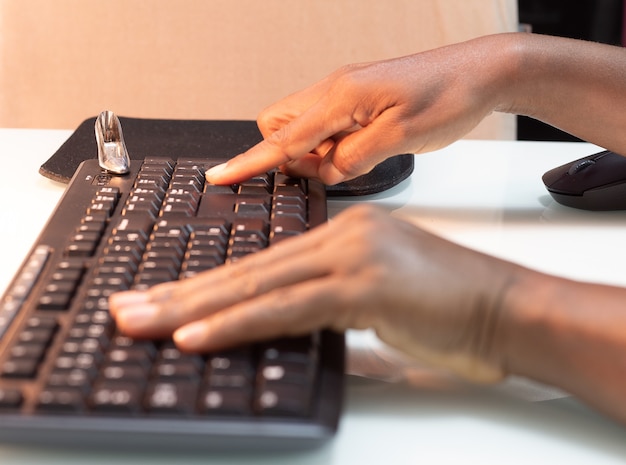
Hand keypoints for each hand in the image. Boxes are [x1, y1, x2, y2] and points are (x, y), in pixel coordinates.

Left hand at [109, 205, 517, 382]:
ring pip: (256, 285)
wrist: (508, 310)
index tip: (161, 304)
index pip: (258, 264)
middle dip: (179, 296)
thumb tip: (280, 321)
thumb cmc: (449, 309)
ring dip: (192, 310)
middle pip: (245, 270)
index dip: (204, 286)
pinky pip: (287, 306)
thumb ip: (326, 301)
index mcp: (340, 234)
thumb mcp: (376, 296)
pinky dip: (237, 322)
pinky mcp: (366, 285)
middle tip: (127, 311)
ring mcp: (353, 256)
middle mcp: (340, 236)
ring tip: (141, 324)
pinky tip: (195, 335)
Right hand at [205, 35, 512, 185]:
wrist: (481, 72)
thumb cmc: (449, 98)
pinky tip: (363, 147)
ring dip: (316, 151)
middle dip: (291, 154)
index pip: (283, 138)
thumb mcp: (403, 138)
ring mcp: (346, 92)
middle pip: (280, 125)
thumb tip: (326, 170)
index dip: (250, 162)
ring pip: (304, 126)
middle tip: (332, 168)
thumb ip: (355, 158)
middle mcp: (336, 90)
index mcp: (342, 97)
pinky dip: (333, 143)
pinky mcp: (358, 98)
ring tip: (357, 157)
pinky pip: (327, 124)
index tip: (219, 177)